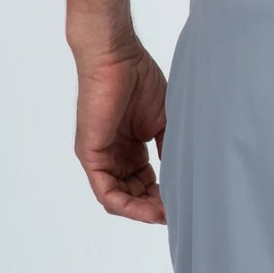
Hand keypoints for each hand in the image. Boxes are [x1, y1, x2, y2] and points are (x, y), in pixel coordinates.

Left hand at [71, 34, 167, 223]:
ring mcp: (100, 156)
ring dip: (142, 210)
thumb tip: (181, 173)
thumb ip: (167, 147)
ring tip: (164, 215)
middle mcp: (113, 155)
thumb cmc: (138, 78)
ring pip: (118, 198)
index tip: (182, 202)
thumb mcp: (162, 120)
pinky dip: (127, 205)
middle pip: (132, 194)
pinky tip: (148, 209)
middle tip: (176, 213)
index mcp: (128, 147)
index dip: (162, 196)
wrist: (117, 57)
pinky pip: (106, 191)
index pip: (143, 182)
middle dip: (154, 207)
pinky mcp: (91, 155)